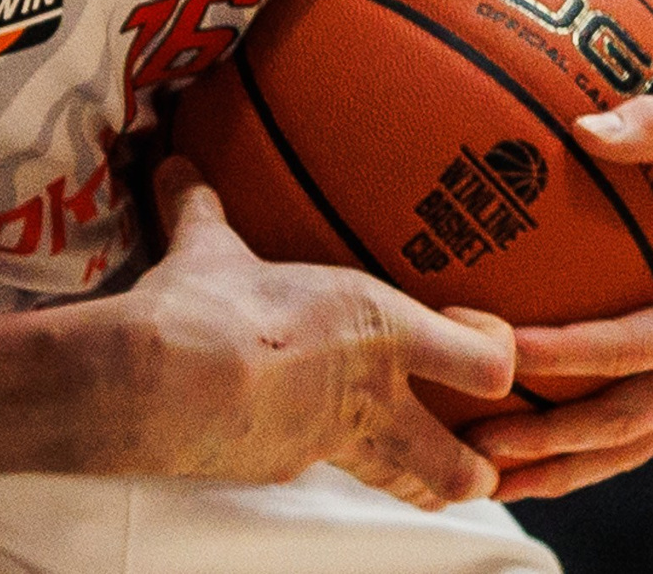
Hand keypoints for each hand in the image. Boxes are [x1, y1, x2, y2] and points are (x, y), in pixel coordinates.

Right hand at [124, 159, 516, 510]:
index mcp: (379, 328)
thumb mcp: (212, 247)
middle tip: (479, 454)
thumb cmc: (205, 305)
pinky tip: (306, 439)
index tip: (476, 333)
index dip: (497, 355)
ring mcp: (328, 444)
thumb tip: (176, 166)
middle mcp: (369, 395)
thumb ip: (206, 207)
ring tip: (419, 469)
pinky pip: (322, 472)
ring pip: (401, 485)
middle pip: (459, 464)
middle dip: (478, 468)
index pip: (486, 363)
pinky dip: (328, 462)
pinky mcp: (281, 470)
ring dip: (417, 482)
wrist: (155, 384)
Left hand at [468, 83, 652, 502]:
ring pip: (638, 442)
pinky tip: (527, 453)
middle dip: (553, 438)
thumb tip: (584, 127)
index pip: (645, 345)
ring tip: (486, 477)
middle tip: (475, 440)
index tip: (503, 349)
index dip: (573, 352)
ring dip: (563, 464)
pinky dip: (588, 448)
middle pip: (635, 419)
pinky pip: (646, 427)